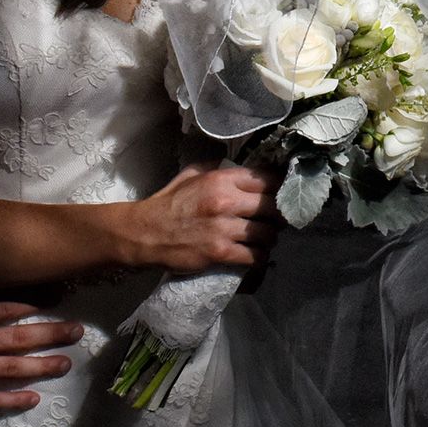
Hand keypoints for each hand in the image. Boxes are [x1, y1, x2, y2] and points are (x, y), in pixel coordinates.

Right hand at [0, 299, 83, 412]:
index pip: (10, 306)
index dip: (37, 303)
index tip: (59, 300)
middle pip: (22, 336)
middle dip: (53, 334)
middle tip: (77, 332)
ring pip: (14, 367)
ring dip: (43, 366)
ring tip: (66, 364)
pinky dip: (14, 400)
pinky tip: (33, 399)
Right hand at [125, 162, 281, 272]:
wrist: (144, 234)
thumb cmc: (168, 203)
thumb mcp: (191, 175)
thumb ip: (217, 169)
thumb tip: (242, 169)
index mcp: (220, 179)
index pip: (266, 179)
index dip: (279, 188)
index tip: (282, 195)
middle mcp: (225, 201)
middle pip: (273, 207)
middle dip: (279, 215)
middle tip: (277, 220)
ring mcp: (224, 229)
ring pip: (267, 234)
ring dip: (270, 238)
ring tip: (265, 239)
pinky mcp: (220, 252)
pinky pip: (254, 256)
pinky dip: (259, 258)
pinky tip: (257, 256)